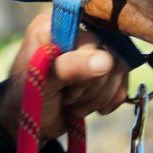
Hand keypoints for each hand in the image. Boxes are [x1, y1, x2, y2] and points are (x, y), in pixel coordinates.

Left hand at [0, 11, 128, 140]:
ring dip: (96, 97)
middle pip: (107, 55)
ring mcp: (90, 50)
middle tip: (64, 97)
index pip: (89, 40)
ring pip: (118, 68)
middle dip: (87, 87)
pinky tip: (92, 108)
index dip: (83, 67)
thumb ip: (70, 68)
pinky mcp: (104, 68)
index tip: (65, 85)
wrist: (33, 126)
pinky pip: (123, 80)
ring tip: (72, 104)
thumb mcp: (43, 83)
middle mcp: (73, 32)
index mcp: (53, 25)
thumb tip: (107, 61)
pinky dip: (109, 100)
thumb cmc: (29, 99)